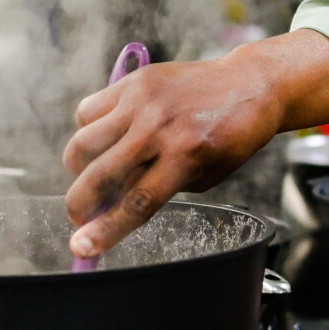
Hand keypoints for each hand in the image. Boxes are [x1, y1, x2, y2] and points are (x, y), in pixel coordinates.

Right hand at [63, 30, 328, 259]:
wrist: (249, 85)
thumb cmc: (229, 139)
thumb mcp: (204, 176)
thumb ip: (159, 188)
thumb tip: (111, 206)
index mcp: (184, 158)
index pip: (135, 203)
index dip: (104, 231)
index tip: (81, 247)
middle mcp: (159, 129)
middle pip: (100, 176)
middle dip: (79, 206)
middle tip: (79, 216)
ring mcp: (142, 102)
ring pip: (83, 143)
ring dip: (79, 168)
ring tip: (93, 173)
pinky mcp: (133, 82)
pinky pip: (88, 111)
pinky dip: (88, 130)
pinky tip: (105, 137)